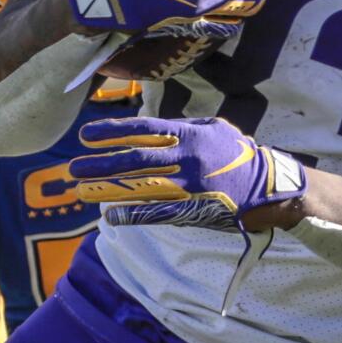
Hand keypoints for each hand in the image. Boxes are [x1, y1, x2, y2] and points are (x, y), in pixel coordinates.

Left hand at [68, 116, 306, 231]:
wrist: (268, 185)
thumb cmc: (238, 152)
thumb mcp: (214, 128)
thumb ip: (184, 126)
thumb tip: (154, 128)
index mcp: (189, 134)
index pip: (142, 130)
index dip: (112, 132)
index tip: (86, 135)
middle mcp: (186, 158)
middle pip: (135, 160)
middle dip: (101, 164)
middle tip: (73, 167)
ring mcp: (189, 185)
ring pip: (140, 187)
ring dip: (108, 190)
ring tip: (81, 192)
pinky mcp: (193, 209)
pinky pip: (157, 212)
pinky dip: (132, 214)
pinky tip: (110, 215)